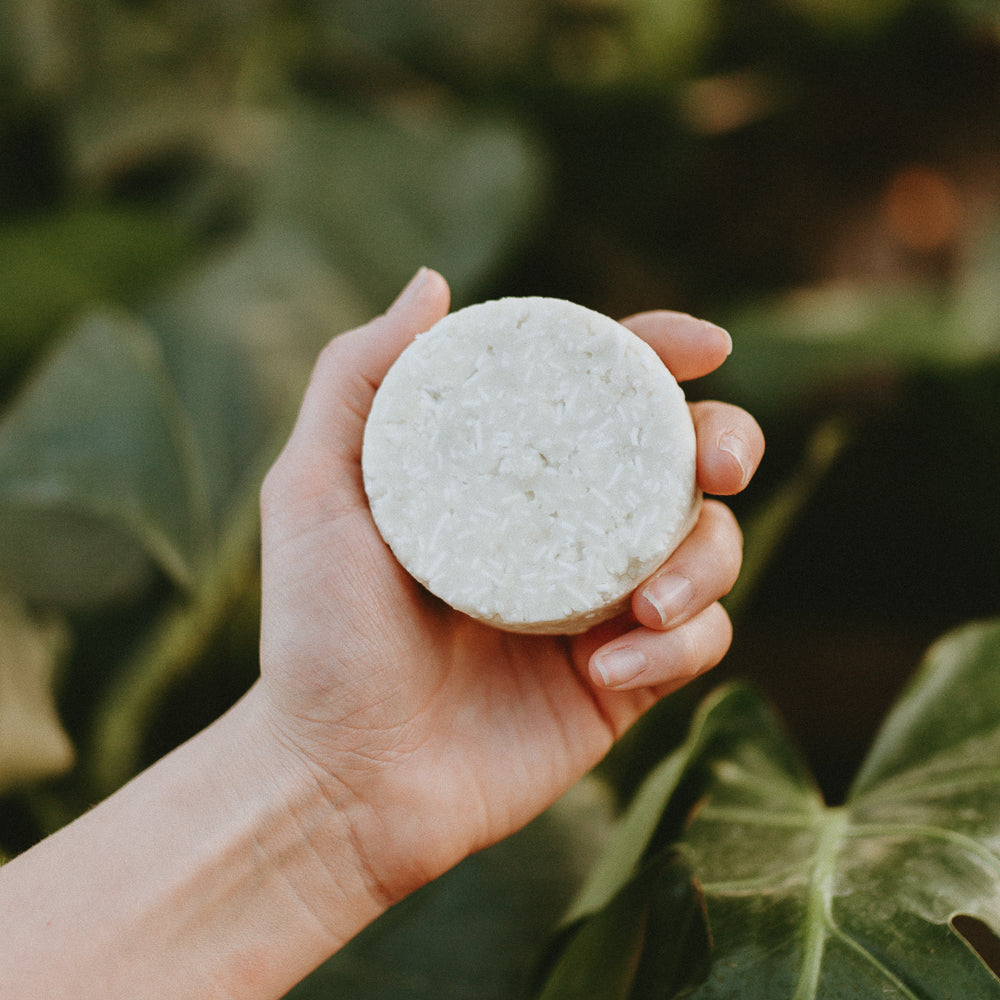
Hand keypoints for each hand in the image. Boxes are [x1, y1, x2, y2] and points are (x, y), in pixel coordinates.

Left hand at [255, 268, 763, 905]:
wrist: (339, 779)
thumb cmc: (317, 634)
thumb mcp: (314, 491)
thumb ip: (358, 380)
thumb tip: (433, 284)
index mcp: (506, 475)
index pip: (598, 395)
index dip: (659, 355)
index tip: (702, 346)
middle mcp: (564, 530)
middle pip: (681, 461)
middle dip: (726, 443)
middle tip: (715, 465)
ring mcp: (599, 605)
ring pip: (710, 550)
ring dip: (705, 562)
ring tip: (643, 604)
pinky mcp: (623, 680)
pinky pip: (696, 645)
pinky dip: (676, 648)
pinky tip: (609, 666)